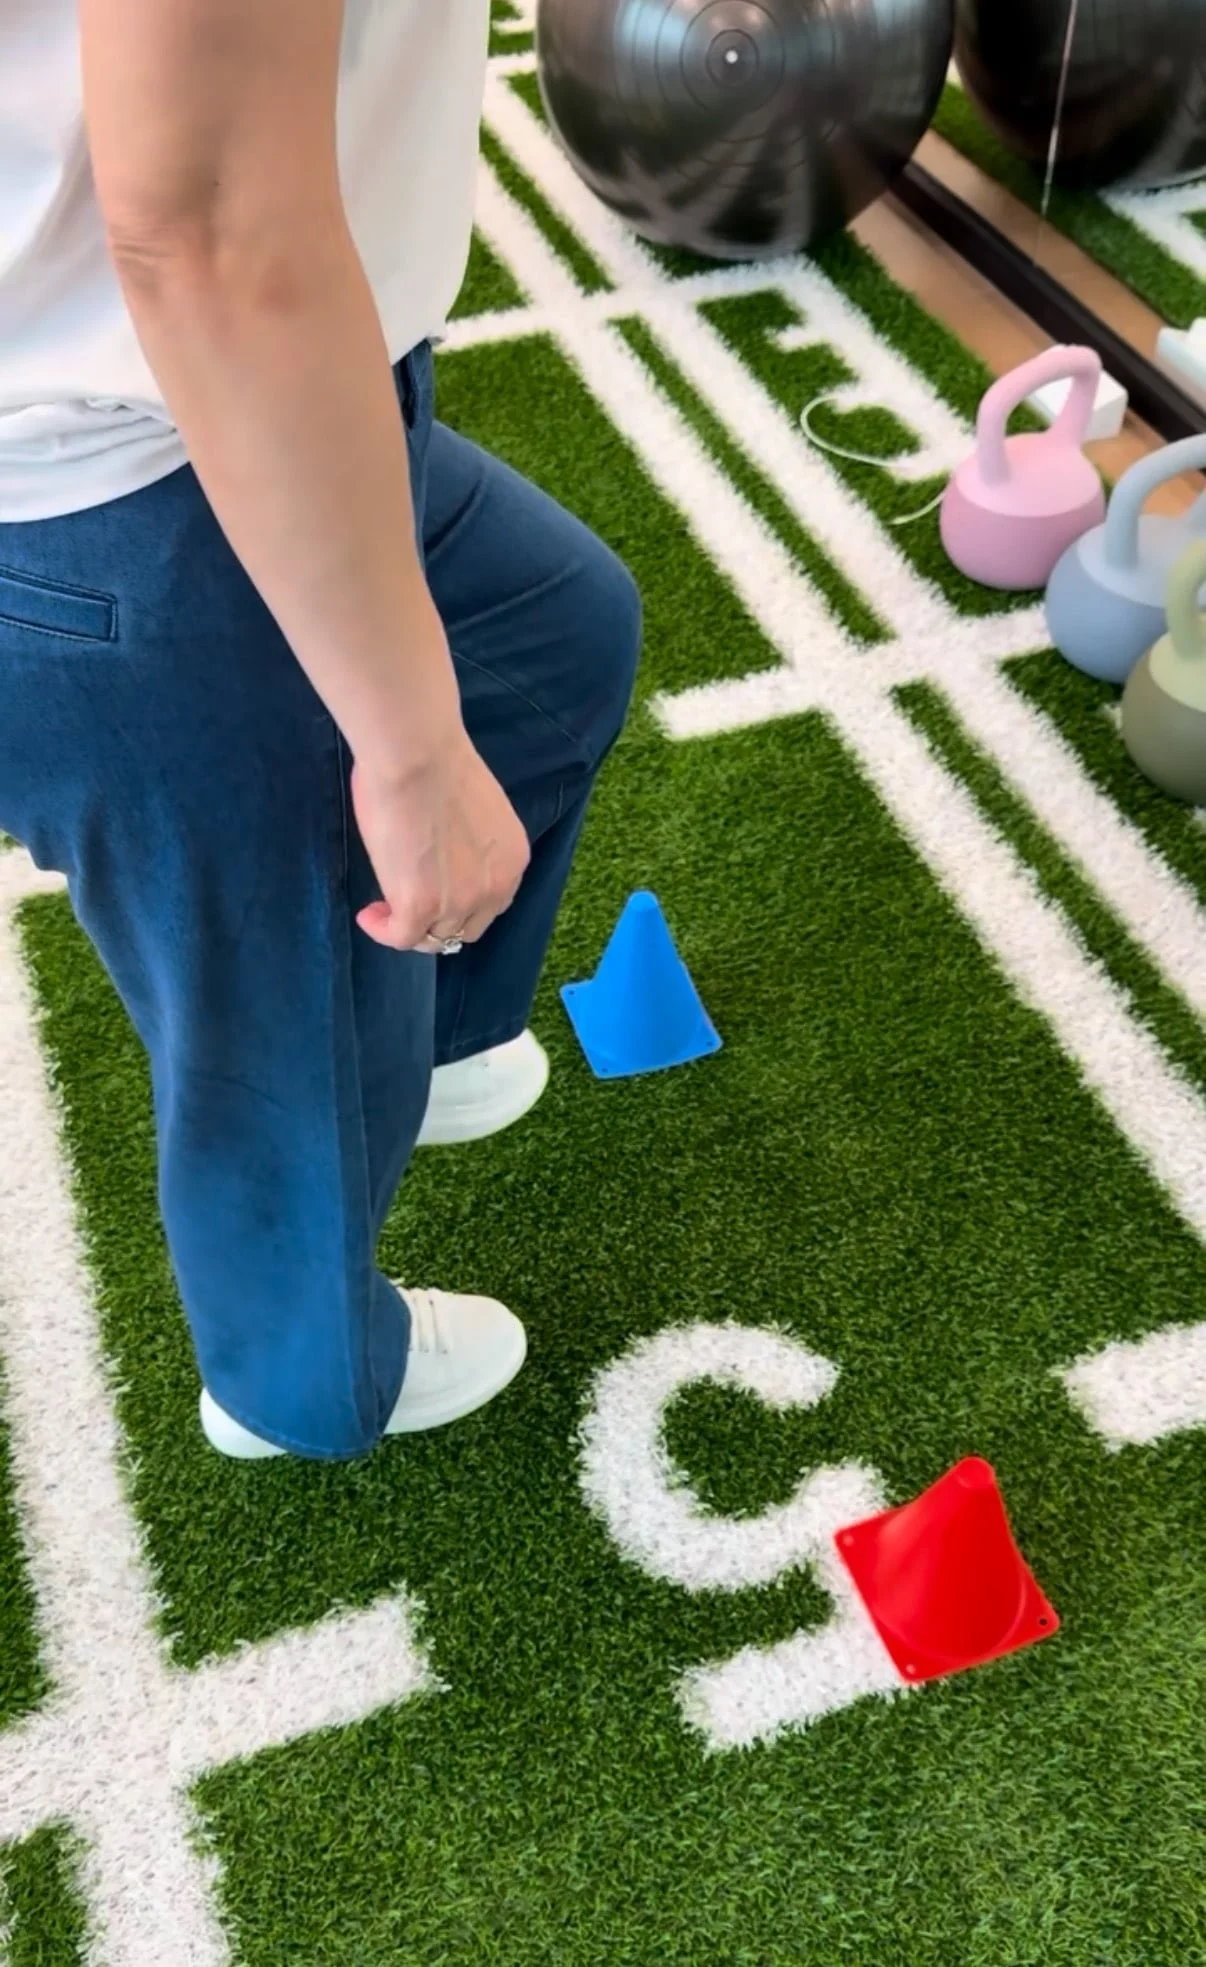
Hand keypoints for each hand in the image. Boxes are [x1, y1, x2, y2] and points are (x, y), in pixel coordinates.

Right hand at [350, 736, 530, 952]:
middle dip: (439, 921)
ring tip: (383, 910)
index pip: (492, 901)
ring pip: (435, 937)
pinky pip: (401, 937)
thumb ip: (467, 840)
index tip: (436, 889)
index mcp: (512, 859)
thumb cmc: (438, 762)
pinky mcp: (421, 907)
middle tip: (409, 905)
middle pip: (467, 927)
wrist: (417, 755)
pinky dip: (383, 930)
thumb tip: (439, 842)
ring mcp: (460, 902)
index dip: (463, 902)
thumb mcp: (475, 811)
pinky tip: (369, 915)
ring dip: (409, 927)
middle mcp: (496, 888)